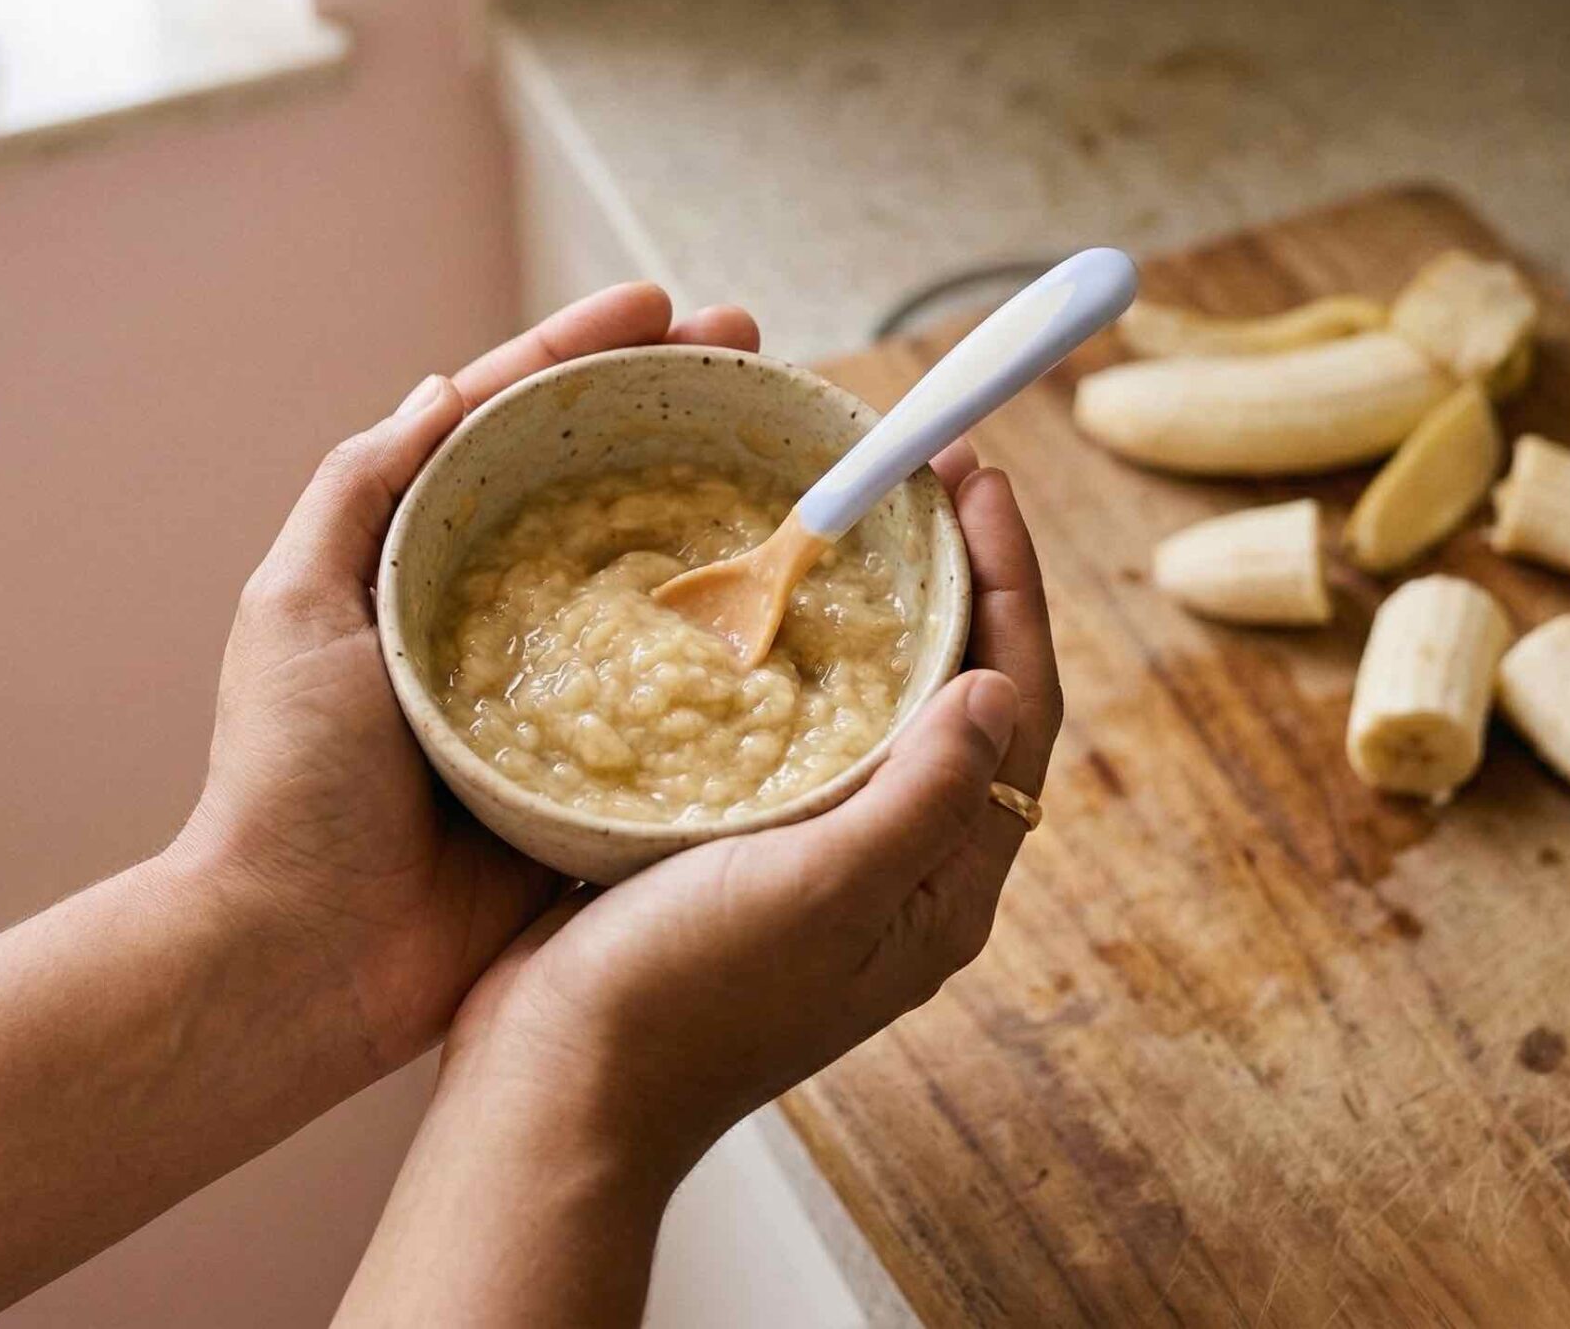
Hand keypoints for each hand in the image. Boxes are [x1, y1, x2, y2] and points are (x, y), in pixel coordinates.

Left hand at [173, 284, 763, 1074]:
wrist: (309, 955)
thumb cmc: (286, 780)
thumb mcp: (293, 608)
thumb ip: (357, 493)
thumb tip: (441, 386)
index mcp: (421, 556)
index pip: (512, 423)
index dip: (586, 352)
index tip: (664, 301)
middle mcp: (500, 609)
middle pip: (603, 478)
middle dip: (682, 404)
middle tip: (764, 351)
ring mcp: (558, 687)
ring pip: (656, 571)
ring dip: (726, 501)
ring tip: (800, 443)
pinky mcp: (599, 768)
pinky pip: (680, 689)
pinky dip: (737, 636)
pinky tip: (797, 595)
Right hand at [437, 457, 1062, 1171]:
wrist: (553, 1093)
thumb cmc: (684, 1002)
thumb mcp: (820, 893)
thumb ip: (921, 796)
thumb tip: (1002, 687)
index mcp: (941, 889)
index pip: (1017, 710)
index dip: (1013, 587)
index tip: (981, 480)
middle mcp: (897, 873)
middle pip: (962, 699)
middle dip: (959, 583)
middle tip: (928, 476)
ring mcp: (820, 865)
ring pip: (884, 711)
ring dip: (887, 613)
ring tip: (861, 519)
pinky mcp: (741, 856)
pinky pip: (802, 735)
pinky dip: (802, 660)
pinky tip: (759, 610)